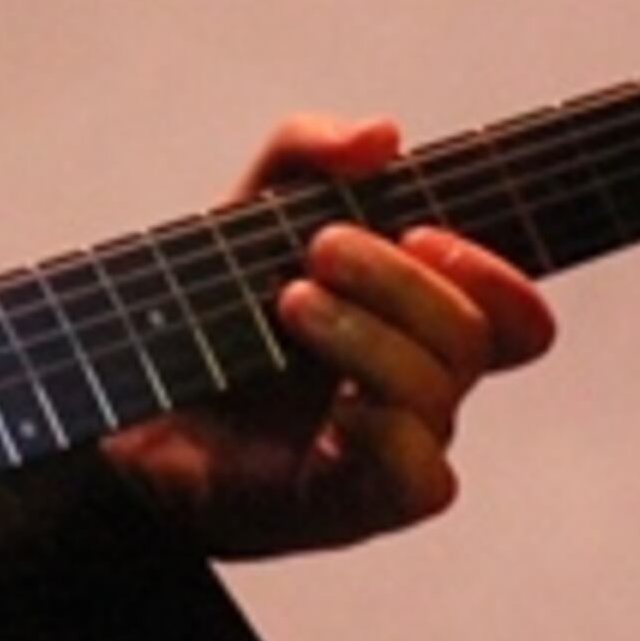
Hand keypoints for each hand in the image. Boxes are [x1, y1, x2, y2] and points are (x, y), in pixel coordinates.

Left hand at [101, 114, 557, 558]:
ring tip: (290, 303)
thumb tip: (383, 135)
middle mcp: (419, 390)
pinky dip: (384, 431)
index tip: (418, 231)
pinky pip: (419, 478)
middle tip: (319, 250)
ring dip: (368, 335)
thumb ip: (307, 155)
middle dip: (397, 278)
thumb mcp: (245, 212)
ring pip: (438, 394)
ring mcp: (392, 450)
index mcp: (415, 326)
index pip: (516, 313)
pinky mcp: (355, 505)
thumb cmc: (203, 316)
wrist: (123, 406)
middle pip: (471, 333)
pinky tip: (331, 411)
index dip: (493, 272)